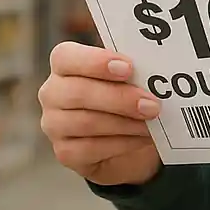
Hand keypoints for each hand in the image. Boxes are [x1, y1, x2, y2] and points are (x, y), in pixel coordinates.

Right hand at [38, 42, 162, 186]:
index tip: (128, 68)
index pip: (66, 57)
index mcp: (65, 66)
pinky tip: (142, 139)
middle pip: (78, 92)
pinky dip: (123, 144)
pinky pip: (92, 148)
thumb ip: (134, 71)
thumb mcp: (131, 80)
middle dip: (119, 98)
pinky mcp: (66, 152)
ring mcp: (55, 125)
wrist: (129, 142)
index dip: (96, 62)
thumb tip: (156, 70)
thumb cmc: (126, 100)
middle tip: (152, 104)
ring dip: (126, 123)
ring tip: (152, 122)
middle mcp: (53, 93)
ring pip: (87, 122)